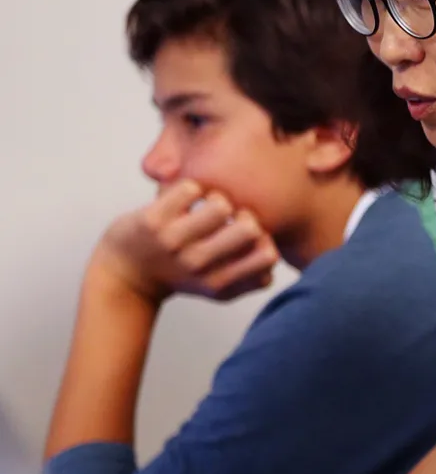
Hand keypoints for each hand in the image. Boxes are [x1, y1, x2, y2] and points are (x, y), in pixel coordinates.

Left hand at [91, 180, 279, 303]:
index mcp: (219, 282)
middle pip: (250, 228)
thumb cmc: (178, 274)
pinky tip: (183, 198)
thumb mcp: (216, 286)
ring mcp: (174, 243)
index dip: (265, 239)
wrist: (124, 275)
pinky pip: (190, 189)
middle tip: (227, 216)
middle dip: (244, 214)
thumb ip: (250, 276)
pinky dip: (191, 187)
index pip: (267, 257)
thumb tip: (273, 252)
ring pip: (221, 205)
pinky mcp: (152, 221)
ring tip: (206, 203)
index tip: (247, 237)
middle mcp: (198, 265)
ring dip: (218, 197)